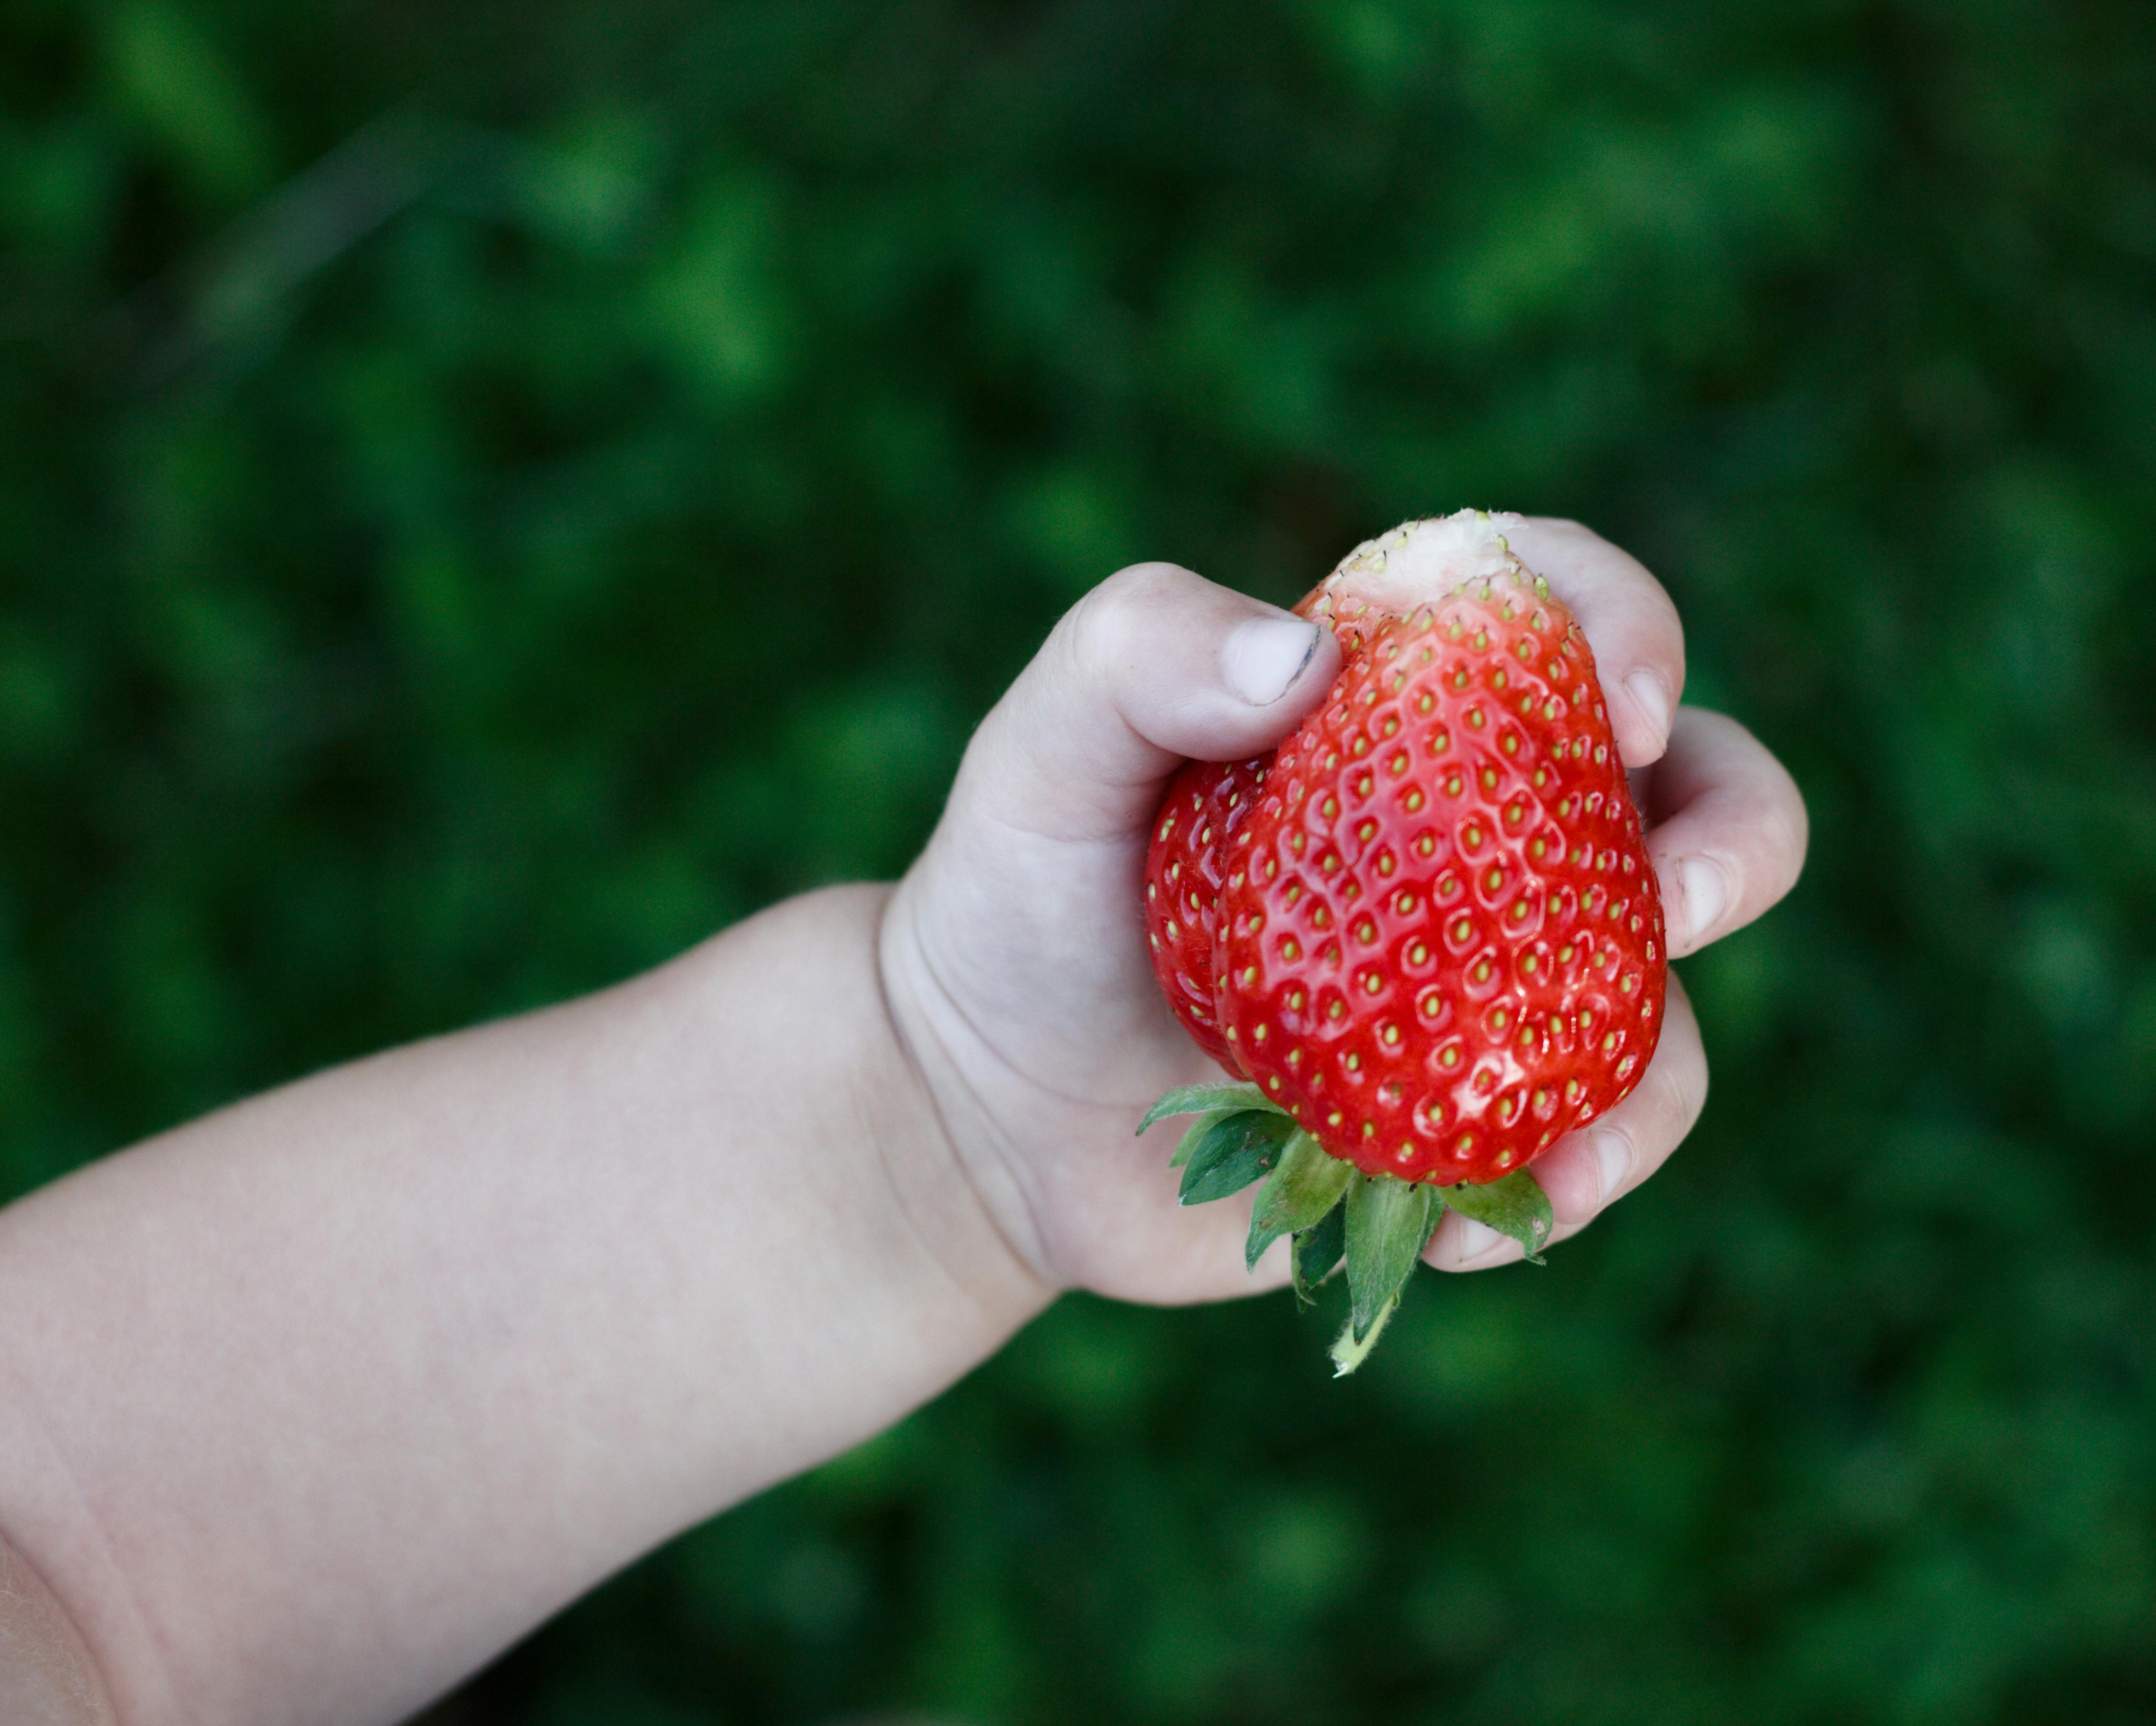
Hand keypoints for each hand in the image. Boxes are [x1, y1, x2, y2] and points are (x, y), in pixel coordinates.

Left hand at [879, 520, 1806, 1306]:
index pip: (1556, 607)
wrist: (985, 1107)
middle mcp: (1478, 830)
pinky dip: (1555, 1184)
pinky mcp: (1474, 1112)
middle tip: (1671, 905)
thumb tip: (1304, 659)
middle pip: (1695, 793)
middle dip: (1736, 837)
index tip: (1625, 705)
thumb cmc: (1017, 899)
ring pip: (1664, 1000)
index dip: (1628, 624)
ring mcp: (1491, 979)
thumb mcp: (1037, 757)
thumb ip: (1136, 655)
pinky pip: (1584, 1144)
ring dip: (1653, 1073)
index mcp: (1397, 700)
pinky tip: (1458, 1232)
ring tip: (1558, 1153)